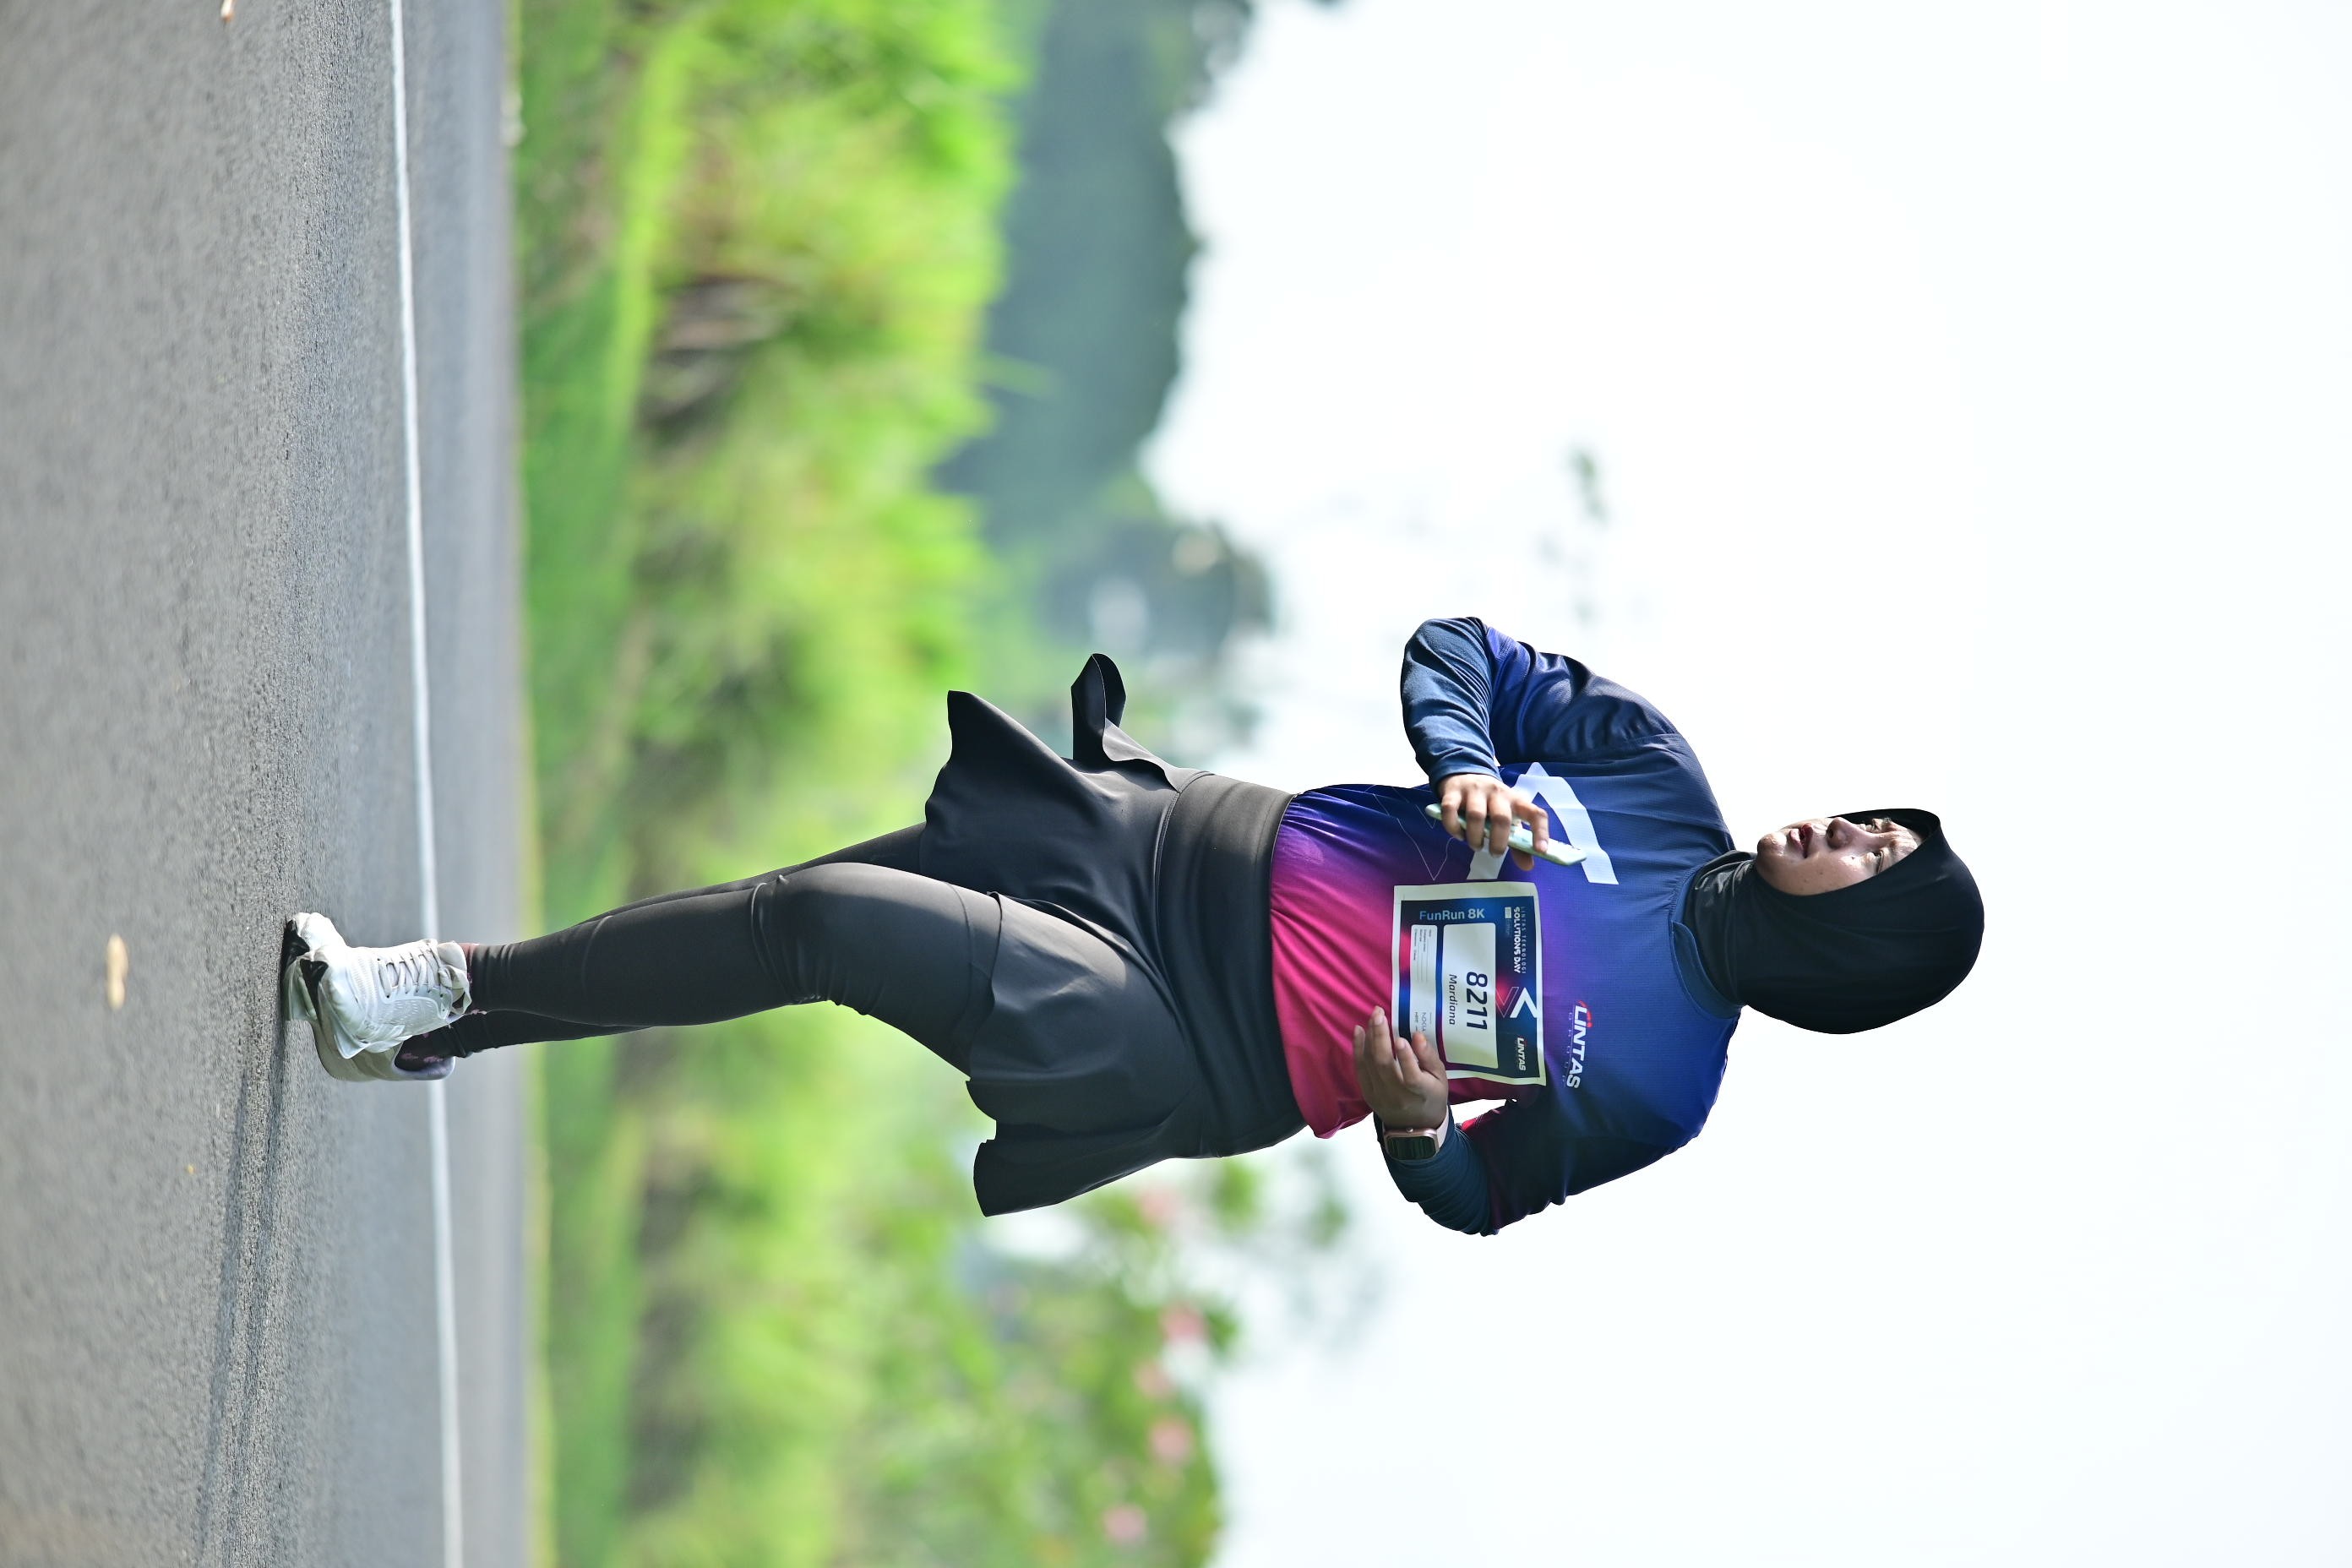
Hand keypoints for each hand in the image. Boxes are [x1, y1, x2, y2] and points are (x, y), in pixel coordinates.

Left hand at [1352, 1008, 1449, 1132]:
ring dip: (1369, 1038)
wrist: (1414, 1126)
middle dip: (1380, 1037)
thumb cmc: (1431, 1095)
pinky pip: (1360, 1069)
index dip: (1406, 1059)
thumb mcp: (1440, 1078)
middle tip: (1379, 1013)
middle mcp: (1397, 1096)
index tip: (1400, 1039)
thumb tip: (1417, 1035)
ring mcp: (1380, 1096)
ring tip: (1373, 1017)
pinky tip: (1360, 1031)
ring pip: (1370, 1065)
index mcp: (1420, 1094)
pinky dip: (1358, 1049)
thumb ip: (1429, 1057)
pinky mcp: (1368, 1093)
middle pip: (1384, 1066)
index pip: (1412, 1078)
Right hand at [1434, 772, 1548, 870]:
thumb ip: (1517, 844)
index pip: (1535, 813)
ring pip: (1475, 815)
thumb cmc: (1491, 804)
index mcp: (1516, 800)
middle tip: (1494, 853)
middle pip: (1501, 818)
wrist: (1465, 775)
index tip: (1540, 850)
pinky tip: (1458, 835)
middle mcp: (1497, 792)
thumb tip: (1528, 866)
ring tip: (1475, 846)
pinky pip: (1450, 811)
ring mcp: (1474, 790)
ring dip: (1475, 837)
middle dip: (1498, 841)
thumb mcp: (1507, 819)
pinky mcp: (1453, 792)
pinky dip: (1453, 828)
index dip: (1540, 831)